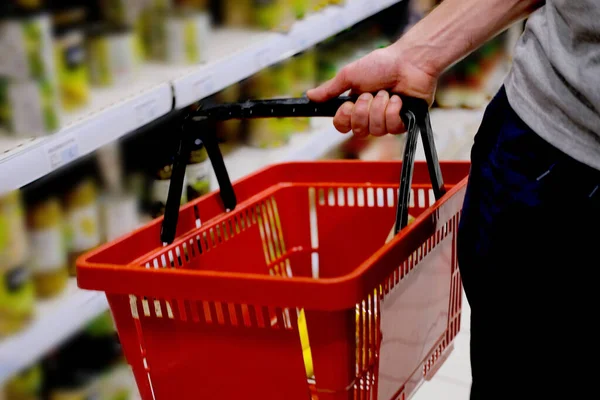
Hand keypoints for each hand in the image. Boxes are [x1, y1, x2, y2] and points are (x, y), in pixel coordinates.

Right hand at [306, 45, 437, 137]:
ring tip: (387, 93)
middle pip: (358, 131)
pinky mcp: (404, 123)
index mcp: (356, 106)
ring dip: (380, 108)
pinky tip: (399, 99)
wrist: (409, 61)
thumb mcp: (350, 75)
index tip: (348, 105)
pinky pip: (392, 128)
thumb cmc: (382, 64)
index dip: (345, 119)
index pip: (342, 126)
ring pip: (376, 130)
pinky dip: (394, 110)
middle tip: (371, 94)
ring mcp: (387, 121)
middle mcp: (370, 116)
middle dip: (364, 111)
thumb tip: (309, 96)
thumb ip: (330, 89)